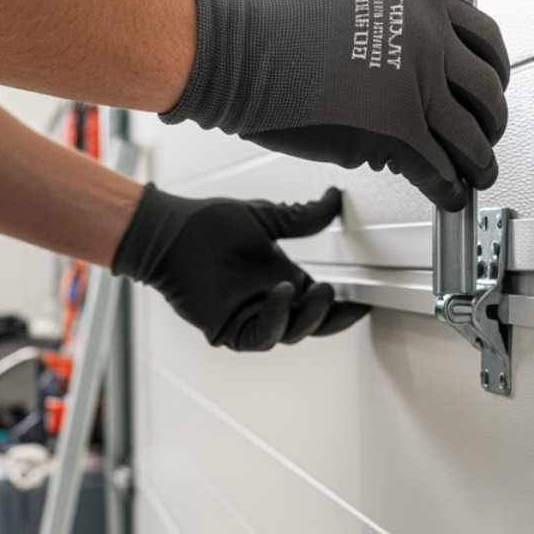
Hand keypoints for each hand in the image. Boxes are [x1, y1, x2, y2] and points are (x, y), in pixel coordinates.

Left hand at [111, 184, 368, 350]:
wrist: (169, 231)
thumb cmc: (206, 226)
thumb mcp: (265, 219)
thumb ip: (302, 217)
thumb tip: (334, 198)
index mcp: (282, 280)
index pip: (320, 304)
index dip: (343, 308)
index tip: (363, 301)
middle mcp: (270, 303)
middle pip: (312, 324)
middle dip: (330, 315)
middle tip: (336, 294)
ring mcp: (251, 317)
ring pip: (291, 333)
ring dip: (308, 317)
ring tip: (313, 290)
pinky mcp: (229, 328)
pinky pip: (262, 336)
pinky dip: (277, 319)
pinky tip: (282, 293)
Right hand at [162, 0, 509, 210]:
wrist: (241, 53)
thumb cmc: (277, 33)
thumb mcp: (356, 8)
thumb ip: (396, 36)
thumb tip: (417, 80)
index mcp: (420, 4)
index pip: (486, 40)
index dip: (495, 74)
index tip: (491, 90)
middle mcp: (428, 40)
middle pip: (487, 92)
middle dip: (491, 125)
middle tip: (484, 140)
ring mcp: (416, 86)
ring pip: (472, 137)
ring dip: (477, 163)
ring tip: (473, 175)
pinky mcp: (397, 131)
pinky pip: (439, 167)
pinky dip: (447, 188)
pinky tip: (444, 194)